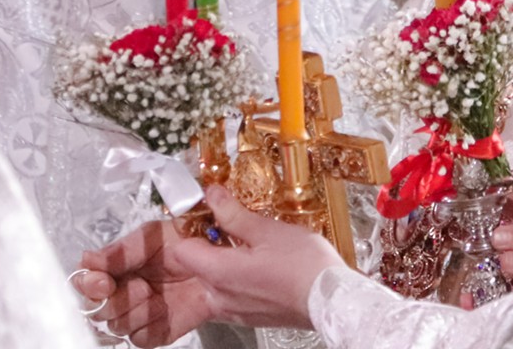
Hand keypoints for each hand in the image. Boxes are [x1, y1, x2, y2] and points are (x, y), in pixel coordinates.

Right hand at [75, 218, 211, 347]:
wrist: (220, 259)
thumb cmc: (187, 240)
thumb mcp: (152, 237)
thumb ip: (120, 251)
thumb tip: (87, 261)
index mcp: (117, 265)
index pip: (84, 281)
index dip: (89, 285)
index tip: (104, 282)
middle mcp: (123, 290)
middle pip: (96, 309)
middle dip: (118, 300)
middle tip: (143, 286)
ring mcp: (138, 312)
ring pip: (116, 326)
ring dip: (136, 312)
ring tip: (158, 297)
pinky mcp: (156, 330)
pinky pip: (140, 338)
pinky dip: (151, 327)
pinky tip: (166, 311)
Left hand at [146, 185, 344, 333]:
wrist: (331, 300)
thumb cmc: (304, 267)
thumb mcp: (268, 230)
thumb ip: (234, 214)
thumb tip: (214, 196)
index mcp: (219, 273)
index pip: (181, 251)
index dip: (190, 229)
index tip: (205, 215)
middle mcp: (220, 296)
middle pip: (196, 266)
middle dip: (209, 244)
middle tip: (231, 225)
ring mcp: (234, 310)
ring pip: (213, 281)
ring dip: (224, 262)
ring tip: (249, 245)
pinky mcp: (249, 316)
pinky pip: (230, 294)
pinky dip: (238, 278)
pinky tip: (261, 265)